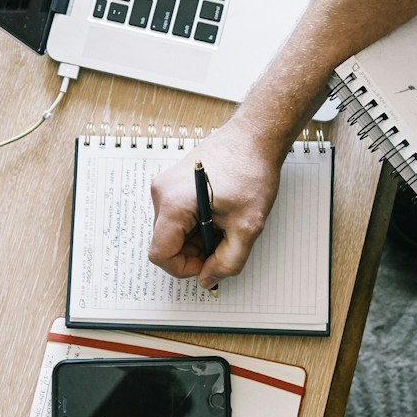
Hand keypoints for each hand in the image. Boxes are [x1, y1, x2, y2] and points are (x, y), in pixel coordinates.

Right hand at [149, 119, 283, 289]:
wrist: (255, 136)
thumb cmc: (251, 171)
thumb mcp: (247, 227)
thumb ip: (228, 262)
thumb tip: (209, 279)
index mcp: (174, 204)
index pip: (160, 255)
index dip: (185, 268)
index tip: (209, 263)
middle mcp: (163, 193)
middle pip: (167, 243)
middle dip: (194, 252)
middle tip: (225, 241)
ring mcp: (167, 186)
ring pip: (173, 231)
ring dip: (198, 237)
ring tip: (226, 223)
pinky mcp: (175, 182)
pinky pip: (179, 216)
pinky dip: (198, 223)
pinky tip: (220, 212)